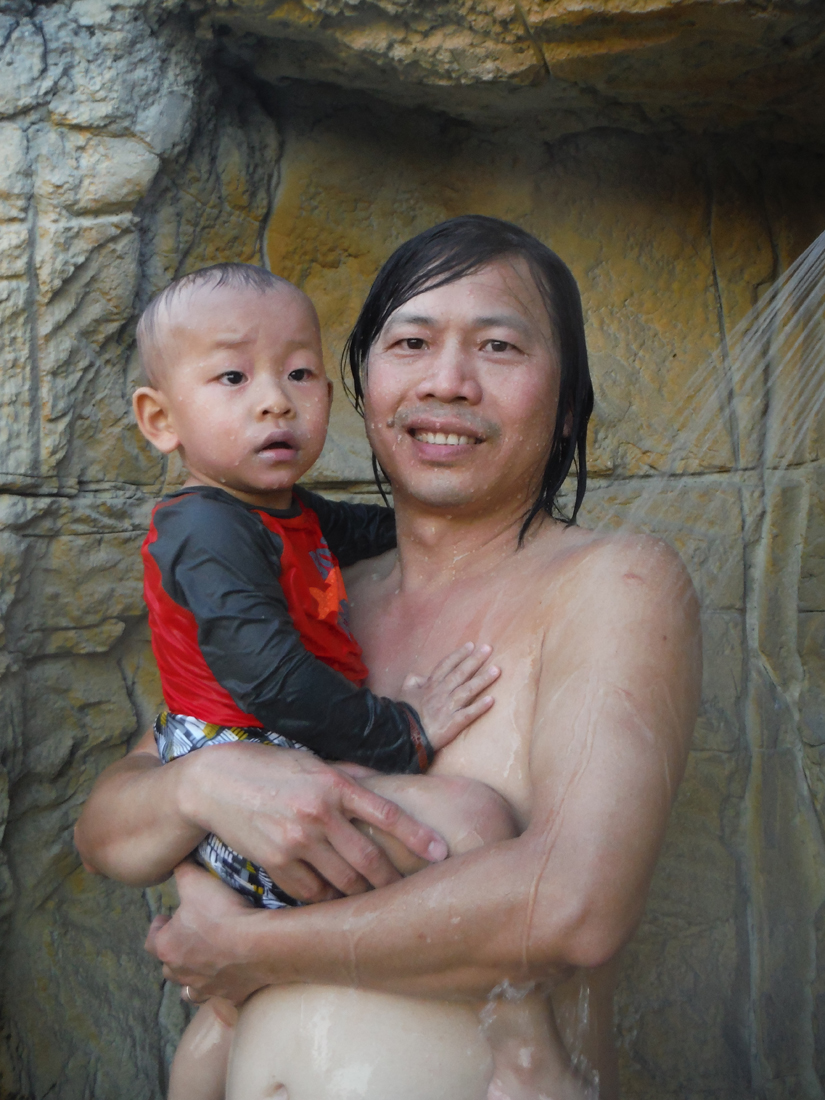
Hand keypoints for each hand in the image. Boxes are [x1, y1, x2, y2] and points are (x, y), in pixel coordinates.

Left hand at [145, 861, 263, 1004]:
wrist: (257, 945)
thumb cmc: (221, 913)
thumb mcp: (196, 881)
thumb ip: (182, 870)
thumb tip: (177, 860)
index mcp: (167, 947)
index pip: (151, 940)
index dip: (157, 928)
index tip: (166, 918)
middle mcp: (180, 972)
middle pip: (168, 966)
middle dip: (175, 952)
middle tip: (188, 936)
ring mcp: (204, 987)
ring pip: (189, 987)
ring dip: (192, 975)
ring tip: (203, 961)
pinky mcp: (228, 995)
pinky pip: (217, 995)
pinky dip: (218, 987)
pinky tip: (228, 976)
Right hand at [181, 744, 448, 901]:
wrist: (214, 783)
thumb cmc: (269, 768)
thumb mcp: (312, 762)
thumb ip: (349, 778)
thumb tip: (384, 787)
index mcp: (334, 784)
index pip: (386, 813)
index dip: (417, 836)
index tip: (440, 853)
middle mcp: (318, 813)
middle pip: (370, 859)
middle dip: (393, 881)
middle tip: (410, 891)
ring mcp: (296, 841)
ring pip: (344, 883)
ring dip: (363, 895)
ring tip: (377, 902)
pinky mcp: (274, 862)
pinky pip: (311, 893)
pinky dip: (327, 899)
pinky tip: (337, 901)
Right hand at [400, 642, 499, 751]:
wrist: (403, 735)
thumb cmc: (404, 714)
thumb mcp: (405, 692)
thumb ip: (414, 680)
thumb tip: (423, 675)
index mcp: (430, 686)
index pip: (446, 665)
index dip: (459, 654)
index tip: (471, 645)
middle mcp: (441, 693)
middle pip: (460, 673)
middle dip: (475, 660)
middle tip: (488, 649)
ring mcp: (447, 708)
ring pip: (467, 690)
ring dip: (482, 680)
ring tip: (496, 670)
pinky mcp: (452, 724)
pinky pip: (468, 714)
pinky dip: (479, 707)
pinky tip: (492, 700)